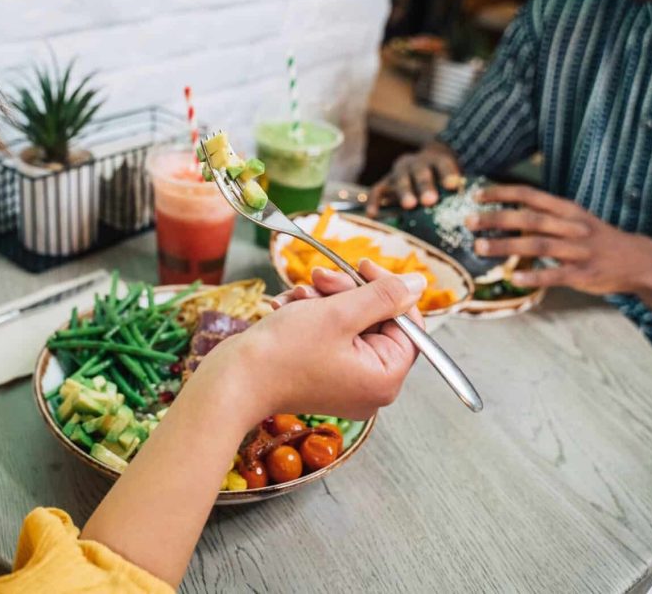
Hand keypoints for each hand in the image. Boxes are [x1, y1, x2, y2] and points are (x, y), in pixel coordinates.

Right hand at [207, 263, 426, 421]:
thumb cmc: (283, 353)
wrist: (232, 380)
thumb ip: (384, 295)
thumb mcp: (340, 313)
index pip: (408, 324)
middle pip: (377, 321)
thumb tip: (419, 285)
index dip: (388, 290)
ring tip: (298, 294)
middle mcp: (369, 386)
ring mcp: (344, 382)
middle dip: (347, 292)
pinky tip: (289, 307)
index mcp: (384, 378)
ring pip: (350, 323)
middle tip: (319, 277)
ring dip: (325, 300)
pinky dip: (311, 315)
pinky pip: (329, 335)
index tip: (362, 265)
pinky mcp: (320, 375)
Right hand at [367, 142, 462, 216]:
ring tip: (410, 205)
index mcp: (437, 160)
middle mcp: (416, 163)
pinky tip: (373, 215)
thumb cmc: (442, 183)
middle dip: (425, 185)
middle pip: (420, 171)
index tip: (453, 185)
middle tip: (430, 200)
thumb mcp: (451, 182)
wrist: (424, 168)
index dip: (448, 174)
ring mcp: (399, 172)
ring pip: (400, 179)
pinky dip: (374, 202)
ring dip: (404, 192)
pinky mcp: (385, 182)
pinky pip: (377, 190)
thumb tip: (467, 216)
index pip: (443, 164)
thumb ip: (456, 194)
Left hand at [467, 185, 651, 295]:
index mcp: (567, 210)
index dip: (503, 193)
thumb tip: (506, 216)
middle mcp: (572, 226)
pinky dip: (535, 276)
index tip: (476, 195)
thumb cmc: (596, 239)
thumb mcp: (573, 220)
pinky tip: (514, 278)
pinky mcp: (585, 274)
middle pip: (530, 218)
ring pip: (539, 245)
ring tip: (479, 247)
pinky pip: (557, 275)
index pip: (531, 195)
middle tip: (468, 221)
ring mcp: (579, 251)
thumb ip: (543, 217)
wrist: (639, 260)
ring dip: (507, 245)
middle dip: (497, 218)